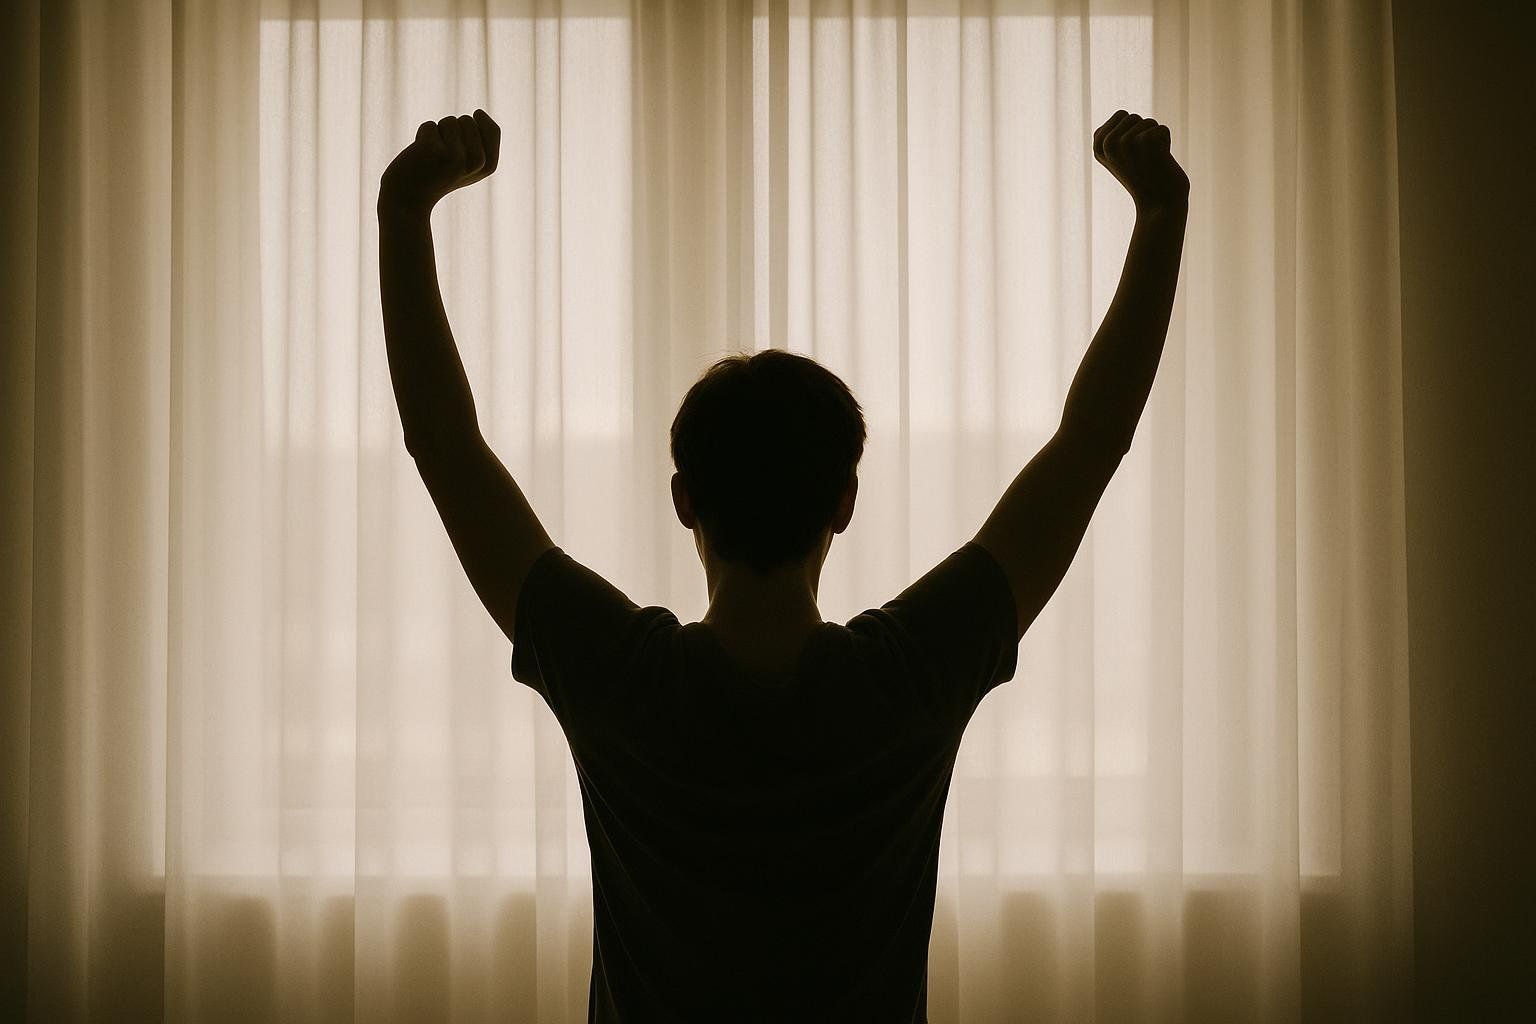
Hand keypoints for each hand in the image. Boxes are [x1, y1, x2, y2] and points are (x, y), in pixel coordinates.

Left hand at [378, 109, 500, 216]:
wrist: (409, 200)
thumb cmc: (439, 177)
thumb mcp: (468, 162)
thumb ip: (483, 140)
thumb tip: (480, 113)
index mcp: (489, 166)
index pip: (493, 129)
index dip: (474, 129)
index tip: (461, 148)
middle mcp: (476, 162)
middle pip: (468, 120)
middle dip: (452, 131)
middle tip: (444, 156)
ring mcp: (456, 156)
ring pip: (448, 121)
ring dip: (437, 134)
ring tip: (432, 157)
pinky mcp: (434, 150)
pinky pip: (428, 126)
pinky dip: (421, 136)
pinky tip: (420, 157)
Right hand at [1093, 110, 1188, 214]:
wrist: (1158, 204)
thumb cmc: (1143, 179)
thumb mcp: (1121, 156)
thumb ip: (1116, 134)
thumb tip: (1121, 116)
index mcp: (1098, 146)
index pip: (1121, 115)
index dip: (1132, 132)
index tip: (1131, 155)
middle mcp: (1108, 144)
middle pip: (1134, 117)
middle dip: (1144, 135)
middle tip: (1142, 160)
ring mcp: (1125, 142)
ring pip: (1149, 122)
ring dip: (1155, 141)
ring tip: (1151, 162)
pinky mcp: (1146, 141)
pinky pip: (1162, 129)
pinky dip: (1166, 144)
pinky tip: (1160, 162)